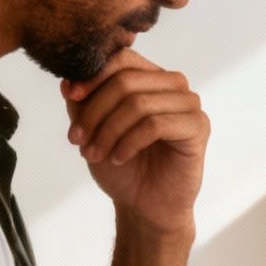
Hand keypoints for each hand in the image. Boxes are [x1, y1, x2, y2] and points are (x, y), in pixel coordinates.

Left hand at [62, 50, 207, 237]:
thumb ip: (82, 103)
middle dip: (96, 112)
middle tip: (78, 140)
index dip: (94, 75)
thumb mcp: (92, 129)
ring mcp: (188, 104)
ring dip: (109, 131)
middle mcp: (172, 84)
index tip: (71, 97)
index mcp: (150, 77)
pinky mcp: (198, 126)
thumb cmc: (121, 166)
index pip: (122, 58)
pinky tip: (119, 157)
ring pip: (139, 104)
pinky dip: (129, 142)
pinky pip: (156, 125)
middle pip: (127, 81)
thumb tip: (67, 79)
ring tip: (94, 154)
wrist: (143, 206)